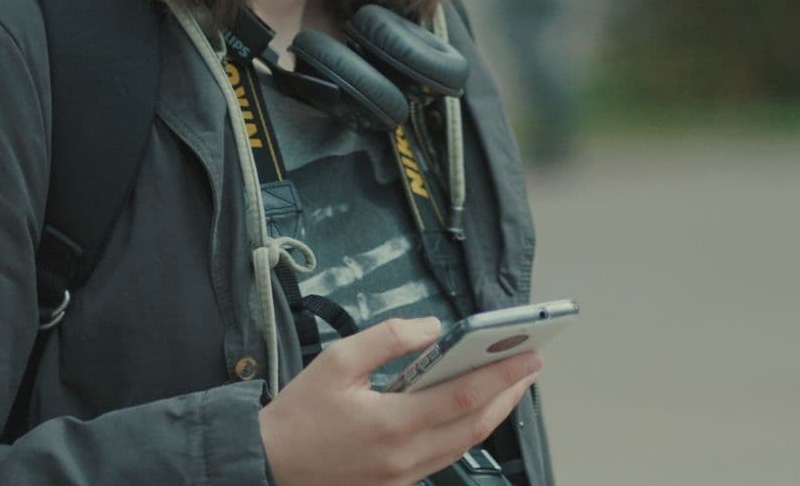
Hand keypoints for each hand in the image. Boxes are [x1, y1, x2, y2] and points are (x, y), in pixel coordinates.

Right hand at [259, 317, 541, 485]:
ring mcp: (403, 476)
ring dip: (492, 413)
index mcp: (393, 422)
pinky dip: (464, 431)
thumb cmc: (299, 414)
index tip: (531, 354)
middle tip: (530, 364)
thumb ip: (387, 339)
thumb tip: (431, 328)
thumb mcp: (336, 361)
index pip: (465, 395)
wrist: (268, 466)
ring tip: (509, 383)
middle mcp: (405, 456)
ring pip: (464, 445)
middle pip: (476, 425)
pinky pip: (443, 458)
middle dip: (509, 394)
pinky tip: (470, 409)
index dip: (503, 375)